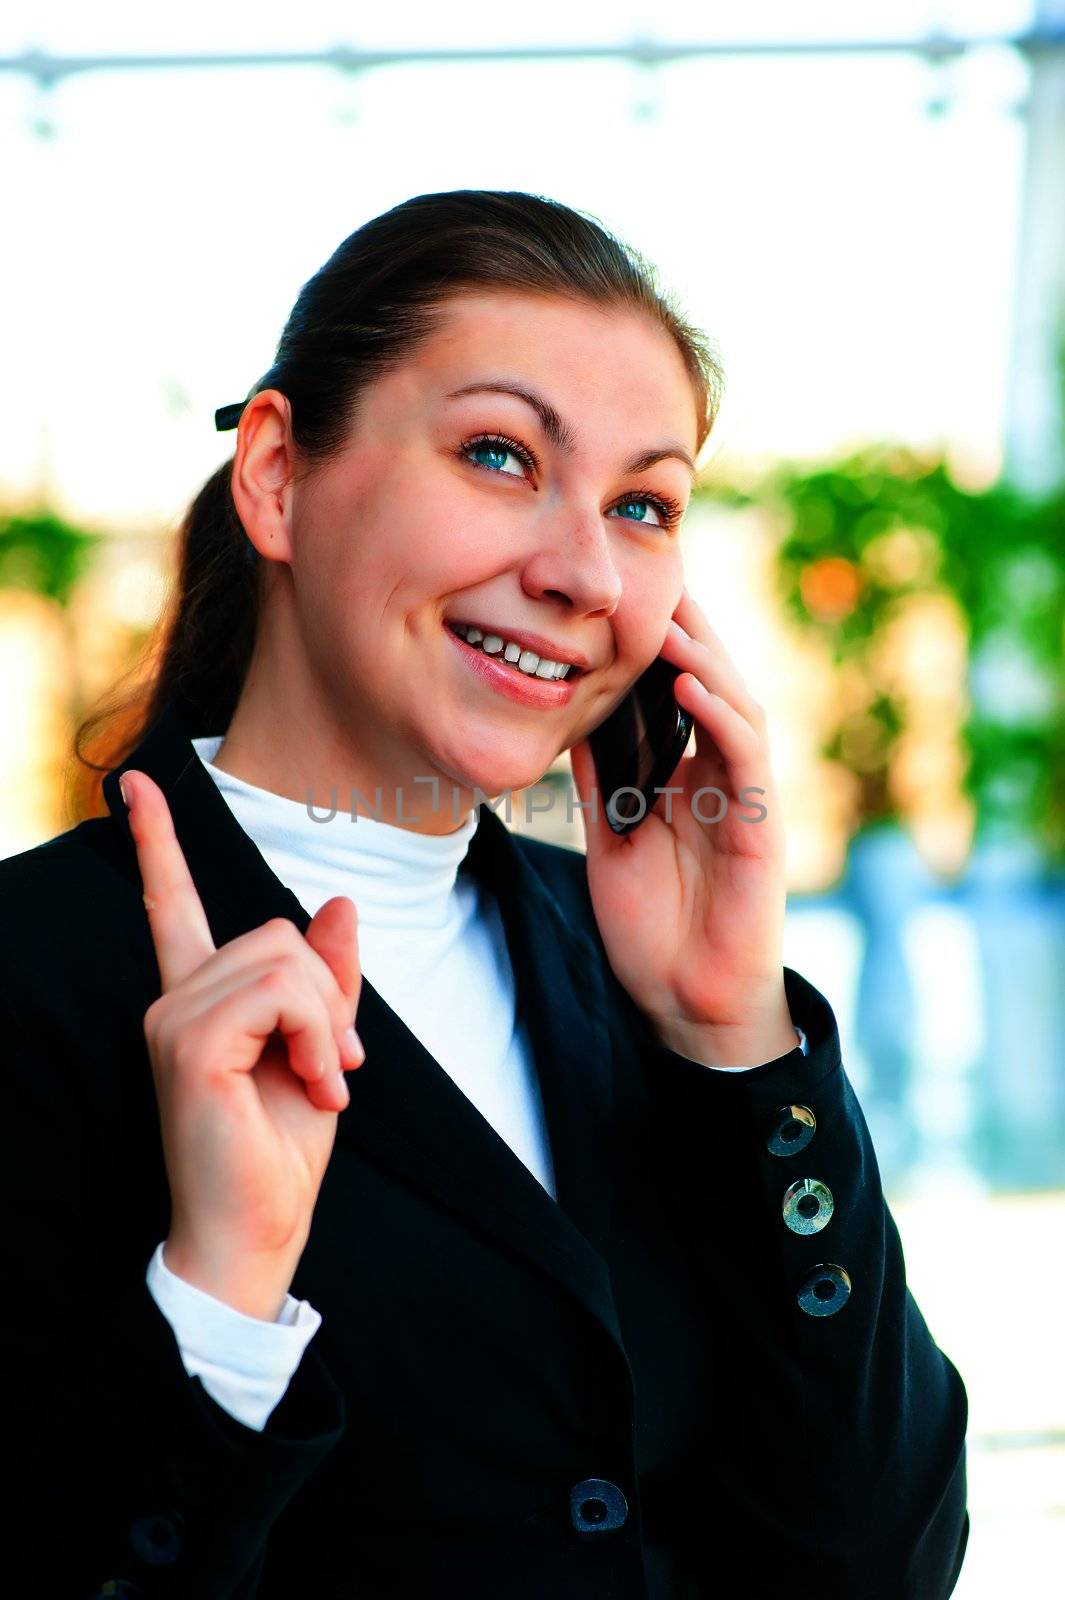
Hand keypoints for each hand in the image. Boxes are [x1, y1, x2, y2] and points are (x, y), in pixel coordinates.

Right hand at [122, 768, 365, 1318]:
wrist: (256, 1230)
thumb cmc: (282, 1150)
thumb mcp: (322, 1048)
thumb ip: (326, 979)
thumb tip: (338, 903)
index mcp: (200, 999)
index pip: (173, 905)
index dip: (155, 842)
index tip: (134, 784)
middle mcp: (175, 1000)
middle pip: (276, 934)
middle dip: (327, 994)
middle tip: (342, 1063)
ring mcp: (174, 1018)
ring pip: (282, 957)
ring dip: (326, 1019)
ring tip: (326, 1078)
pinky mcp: (189, 1042)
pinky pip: (279, 992)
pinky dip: (316, 1032)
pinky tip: (316, 1081)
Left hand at [569, 587, 795, 1067]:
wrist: (686, 1001)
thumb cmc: (652, 924)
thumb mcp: (611, 834)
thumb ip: (601, 776)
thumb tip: (569, 715)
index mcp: (690, 772)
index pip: (682, 691)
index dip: (662, 641)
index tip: (629, 590)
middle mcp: (724, 774)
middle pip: (714, 684)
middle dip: (689, 630)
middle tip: (657, 574)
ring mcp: (747, 797)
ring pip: (737, 707)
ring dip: (705, 660)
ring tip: (668, 619)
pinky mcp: (762, 826)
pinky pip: (746, 758)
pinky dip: (720, 717)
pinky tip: (689, 685)